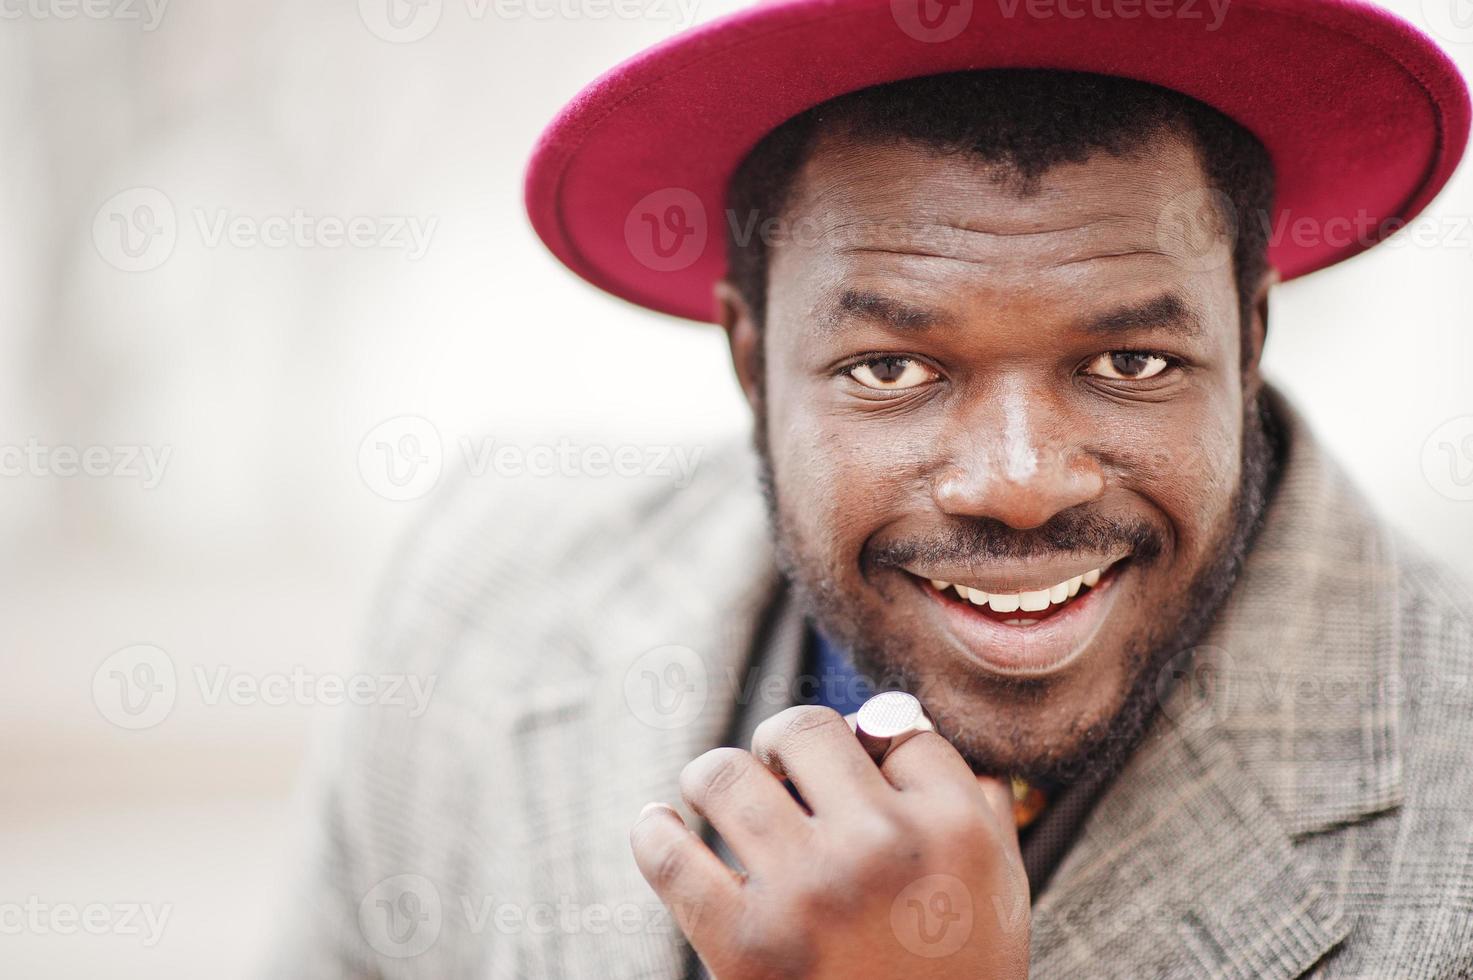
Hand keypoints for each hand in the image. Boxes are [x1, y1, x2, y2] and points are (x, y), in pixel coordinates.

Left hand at [630, 704, 1029, 979]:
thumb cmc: (960, 974)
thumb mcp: (1000, 886)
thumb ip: (975, 801)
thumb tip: (906, 727)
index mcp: (952, 827)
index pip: (892, 729)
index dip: (868, 744)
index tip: (852, 771)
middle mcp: (881, 846)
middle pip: (803, 729)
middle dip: (780, 742)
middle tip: (773, 765)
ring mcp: (808, 893)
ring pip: (725, 774)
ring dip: (713, 778)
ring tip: (714, 793)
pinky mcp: (744, 944)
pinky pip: (671, 856)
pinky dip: (655, 833)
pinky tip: (662, 825)